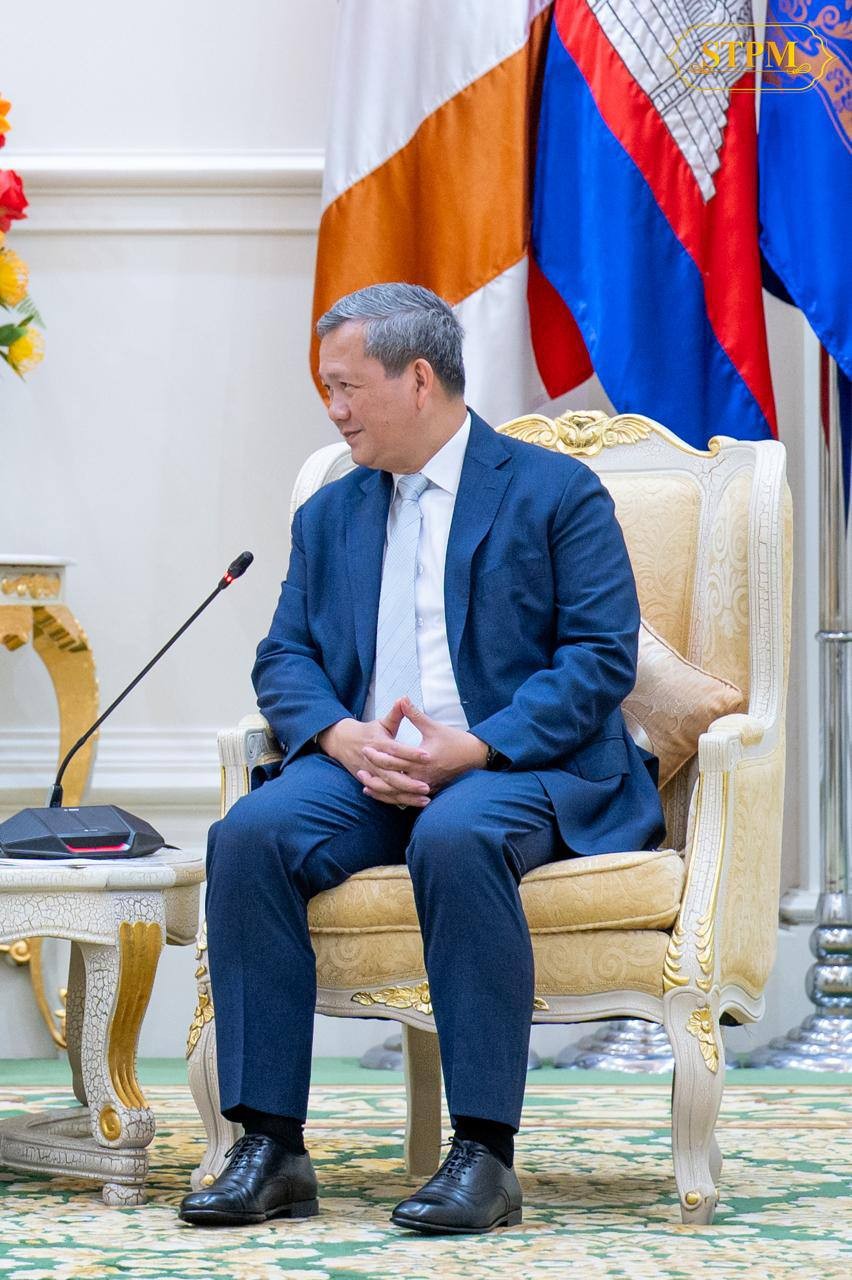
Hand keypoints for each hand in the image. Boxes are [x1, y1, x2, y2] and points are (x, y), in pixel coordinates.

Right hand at [318, 703, 431, 807]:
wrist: (343, 743)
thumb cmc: (368, 731)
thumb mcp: (382, 722)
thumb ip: (396, 713)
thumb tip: (404, 698)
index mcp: (379, 744)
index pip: (396, 750)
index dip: (411, 753)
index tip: (428, 756)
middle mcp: (374, 761)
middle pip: (392, 774)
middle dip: (410, 782)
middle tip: (427, 786)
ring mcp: (371, 773)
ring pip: (389, 788)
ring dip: (407, 795)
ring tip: (425, 799)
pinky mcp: (370, 782)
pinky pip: (385, 795)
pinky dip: (398, 800)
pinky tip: (414, 803)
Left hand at [359, 696, 487, 800]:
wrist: (475, 757)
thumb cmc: (454, 740)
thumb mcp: (433, 726)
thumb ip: (414, 714)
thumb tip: (403, 698)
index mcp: (422, 759)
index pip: (394, 758)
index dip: (378, 754)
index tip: (365, 747)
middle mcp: (422, 775)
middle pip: (392, 777)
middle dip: (374, 772)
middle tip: (359, 767)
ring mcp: (425, 785)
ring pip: (397, 792)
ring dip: (380, 789)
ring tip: (364, 783)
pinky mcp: (428, 790)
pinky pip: (406, 797)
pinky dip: (391, 796)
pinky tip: (380, 793)